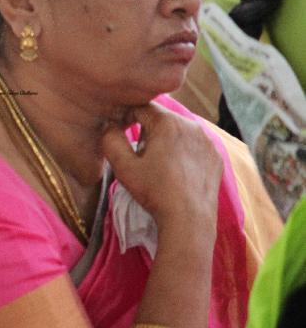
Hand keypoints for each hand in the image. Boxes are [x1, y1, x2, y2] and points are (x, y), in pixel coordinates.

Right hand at [100, 103, 221, 230]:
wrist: (189, 220)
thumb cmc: (154, 191)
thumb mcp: (123, 167)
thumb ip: (111, 139)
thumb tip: (110, 126)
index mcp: (168, 122)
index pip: (141, 107)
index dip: (127, 117)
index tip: (121, 133)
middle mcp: (192, 125)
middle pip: (161, 119)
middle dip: (147, 131)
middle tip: (140, 155)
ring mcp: (208, 141)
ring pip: (179, 132)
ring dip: (166, 141)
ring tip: (159, 166)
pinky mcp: (216, 157)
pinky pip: (194, 146)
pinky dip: (183, 153)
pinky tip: (177, 172)